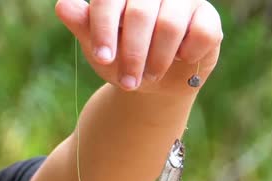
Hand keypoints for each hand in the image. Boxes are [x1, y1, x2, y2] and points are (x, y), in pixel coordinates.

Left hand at [55, 0, 222, 94]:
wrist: (155, 80)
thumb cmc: (124, 57)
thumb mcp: (99, 46)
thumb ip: (83, 24)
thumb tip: (63, 6)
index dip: (105, 28)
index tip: (103, 58)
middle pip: (140, 14)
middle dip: (132, 55)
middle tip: (128, 83)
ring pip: (170, 26)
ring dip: (157, 61)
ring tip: (151, 76)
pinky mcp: (208, 16)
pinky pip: (200, 34)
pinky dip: (187, 55)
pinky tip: (182, 59)